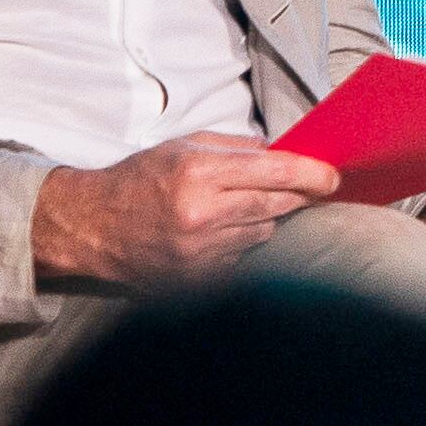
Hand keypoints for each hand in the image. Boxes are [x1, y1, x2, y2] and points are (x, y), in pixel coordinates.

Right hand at [31, 133, 338, 290]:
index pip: (275, 173)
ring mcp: (199, 252)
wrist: (91, 227)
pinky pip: (241, 258)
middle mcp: (201, 215)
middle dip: (299, 196)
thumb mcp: (183, 146)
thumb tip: (286, 152)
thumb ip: (237, 148)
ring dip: (262, 219)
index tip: (334, 177)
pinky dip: (239, 244)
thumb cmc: (139, 180)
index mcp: (198, 174)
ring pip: (262, 232)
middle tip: (311, 188)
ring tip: (234, 208)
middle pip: (277, 205)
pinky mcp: (196, 278)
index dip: (313, 175)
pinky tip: (216, 233)